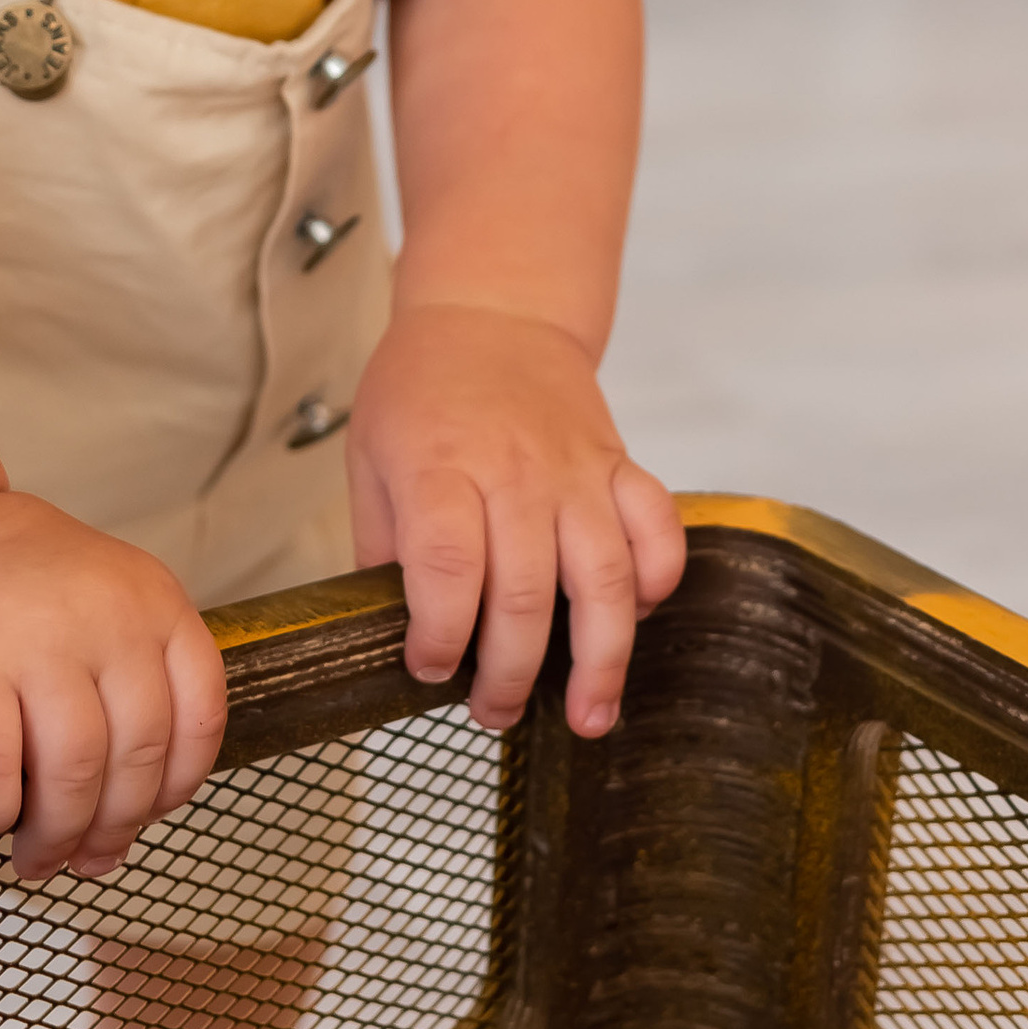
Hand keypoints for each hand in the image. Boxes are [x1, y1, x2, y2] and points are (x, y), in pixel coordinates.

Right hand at [0, 493, 228, 878]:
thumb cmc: (11, 588)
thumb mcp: (102, 604)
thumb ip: (125, 688)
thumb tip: (121, 825)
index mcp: (153, 600)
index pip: (200, 715)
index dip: (176, 786)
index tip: (144, 816)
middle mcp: (106, 614)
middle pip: (138, 757)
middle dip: (110, 827)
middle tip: (80, 856)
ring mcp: (35, 637)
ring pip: (74, 772)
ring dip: (56, 833)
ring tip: (35, 853)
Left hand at [346, 305, 684, 740]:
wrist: (492, 312)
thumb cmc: (421, 388)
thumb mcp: (371, 458)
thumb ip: (382, 545)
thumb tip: (388, 633)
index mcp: (440, 466)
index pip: (444, 565)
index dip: (438, 633)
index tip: (427, 667)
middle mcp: (514, 470)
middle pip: (525, 592)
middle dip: (510, 674)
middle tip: (493, 712)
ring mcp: (575, 468)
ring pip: (603, 575)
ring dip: (600, 659)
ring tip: (587, 716)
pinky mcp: (617, 465)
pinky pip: (656, 528)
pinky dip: (657, 579)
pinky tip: (636, 618)